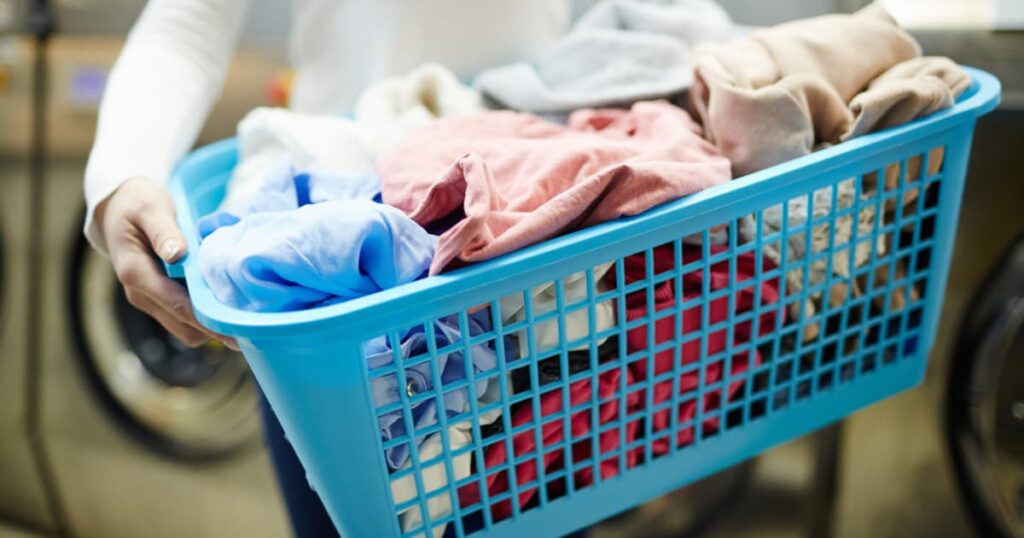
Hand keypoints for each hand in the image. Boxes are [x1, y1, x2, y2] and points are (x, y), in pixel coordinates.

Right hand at [96, 177, 237, 349]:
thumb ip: (163, 231)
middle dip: (216, 327)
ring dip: (211, 324)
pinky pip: (184, 318)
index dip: (208, 319)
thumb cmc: (136, 204)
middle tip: (252, 324)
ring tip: (243, 314)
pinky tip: (226, 304)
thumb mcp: (150, 208)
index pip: (177, 305)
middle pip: (184, 325)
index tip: (238, 325)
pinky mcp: (159, 299)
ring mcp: (149, 299)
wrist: (117, 209)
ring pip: (185, 327)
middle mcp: (140, 293)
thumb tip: (176, 254)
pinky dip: (204, 316)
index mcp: (135, 272)